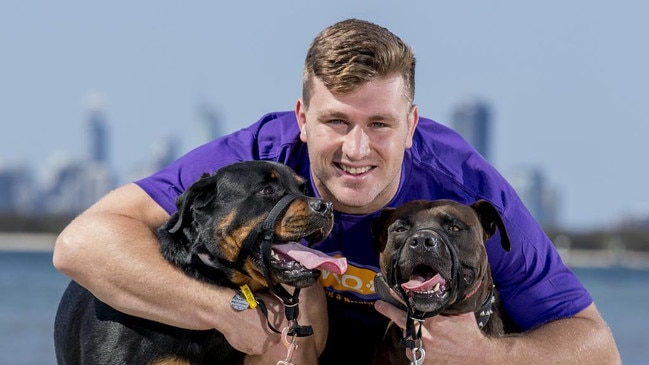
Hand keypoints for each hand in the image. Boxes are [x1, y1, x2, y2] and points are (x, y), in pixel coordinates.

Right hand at [244, 284, 327, 364]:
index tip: (270, 318)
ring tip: (249, 322)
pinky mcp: (246, 349)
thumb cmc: (252, 303)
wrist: (229, 310)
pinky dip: (246, 338)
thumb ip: (287, 303)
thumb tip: (301, 300)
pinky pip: (249, 345)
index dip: (276, 324)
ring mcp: (257, 347)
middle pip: (271, 337)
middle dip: (266, 330)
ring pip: (259, 341)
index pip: (282, 331)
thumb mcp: (273, 300)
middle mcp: (269, 343)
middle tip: (258, 319)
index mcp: (278, 332)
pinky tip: (242, 327)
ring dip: (256, 335)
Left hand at [375, 299, 493, 364]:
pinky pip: (412, 349)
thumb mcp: (461, 313)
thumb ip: (451, 300)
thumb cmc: (469, 333)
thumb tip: (446, 282)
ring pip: (406, 336)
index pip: (411, 305)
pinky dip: (414, 344)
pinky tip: (422, 341)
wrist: (476, 358)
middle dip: (388, 310)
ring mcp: (423, 350)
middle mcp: (426, 336)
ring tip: (415, 326)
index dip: (398, 296)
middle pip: (400, 319)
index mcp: (434, 321)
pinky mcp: (422, 361)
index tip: (389, 289)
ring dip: (407, 329)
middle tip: (379, 304)